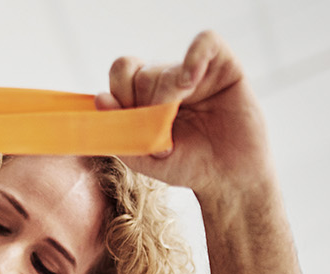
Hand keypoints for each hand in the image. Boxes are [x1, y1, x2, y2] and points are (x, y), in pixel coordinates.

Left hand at [95, 31, 272, 196]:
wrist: (228, 177)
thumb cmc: (186, 166)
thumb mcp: (144, 158)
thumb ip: (119, 132)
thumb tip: (101, 98)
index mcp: (145, 96)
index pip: (122, 72)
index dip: (121, 92)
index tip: (133, 120)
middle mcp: (168, 80)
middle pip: (141, 73)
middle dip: (146, 104)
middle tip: (163, 131)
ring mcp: (196, 71)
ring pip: (166, 68)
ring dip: (166, 95)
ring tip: (179, 115)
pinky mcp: (225, 67)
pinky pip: (207, 41)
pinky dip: (195, 55)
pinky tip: (191, 80)